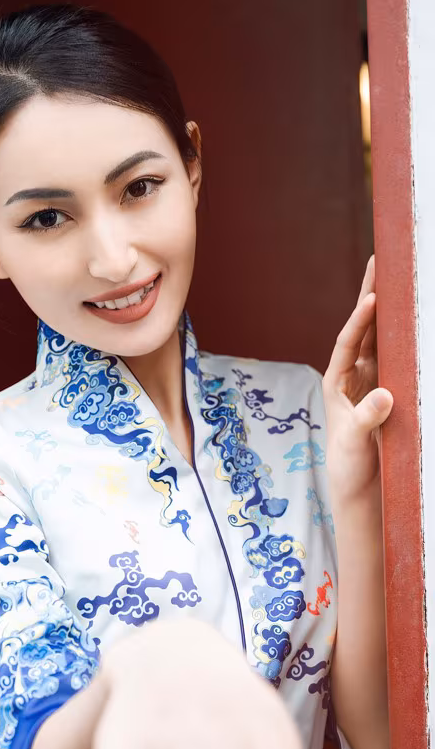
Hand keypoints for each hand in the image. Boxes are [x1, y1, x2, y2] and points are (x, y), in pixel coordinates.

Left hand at [322, 254, 393, 498]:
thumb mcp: (354, 443)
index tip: (372, 298)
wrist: (359, 487)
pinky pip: (395, 354)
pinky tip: (412, 315)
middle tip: (379, 261)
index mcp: (335, 382)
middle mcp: (351, 374)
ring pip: (380, 336)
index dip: (359, 320)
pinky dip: (403, 334)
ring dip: (389, 309)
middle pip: (362, 328)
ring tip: (397, 276)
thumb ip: (366, 420)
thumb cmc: (349, 465)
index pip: (347, 343)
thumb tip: (385, 394)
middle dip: (371, 295)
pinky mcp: (387, 387)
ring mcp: (370, 379)